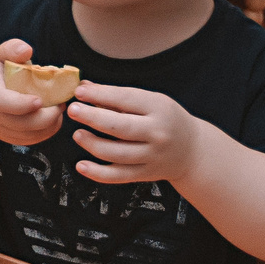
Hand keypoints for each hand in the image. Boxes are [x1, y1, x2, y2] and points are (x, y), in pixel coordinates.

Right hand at [0, 39, 65, 146]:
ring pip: (25, 135)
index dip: (21, 104)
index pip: (1, 102)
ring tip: (59, 111)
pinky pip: (28, 141)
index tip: (40, 100)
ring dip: (47, 126)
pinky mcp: (6, 137)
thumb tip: (27, 50)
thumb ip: (11, 49)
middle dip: (44, 117)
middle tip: (60, 105)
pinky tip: (54, 121)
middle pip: (18, 124)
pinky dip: (44, 133)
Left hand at [66, 82, 212, 184]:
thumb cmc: (164, 118)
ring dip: (93, 144)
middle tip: (72, 110)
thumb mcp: (149, 101)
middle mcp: (157, 133)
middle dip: (93, 118)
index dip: (101, 94)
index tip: (79, 91)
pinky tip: (81, 165)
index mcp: (159, 108)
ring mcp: (152, 156)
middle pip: (121, 127)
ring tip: (77, 134)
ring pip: (117, 154)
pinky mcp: (145, 174)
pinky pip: (118, 176)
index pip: (126, 99)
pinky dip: (98, 173)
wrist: (193, 150)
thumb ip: (117, 96)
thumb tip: (83, 87)